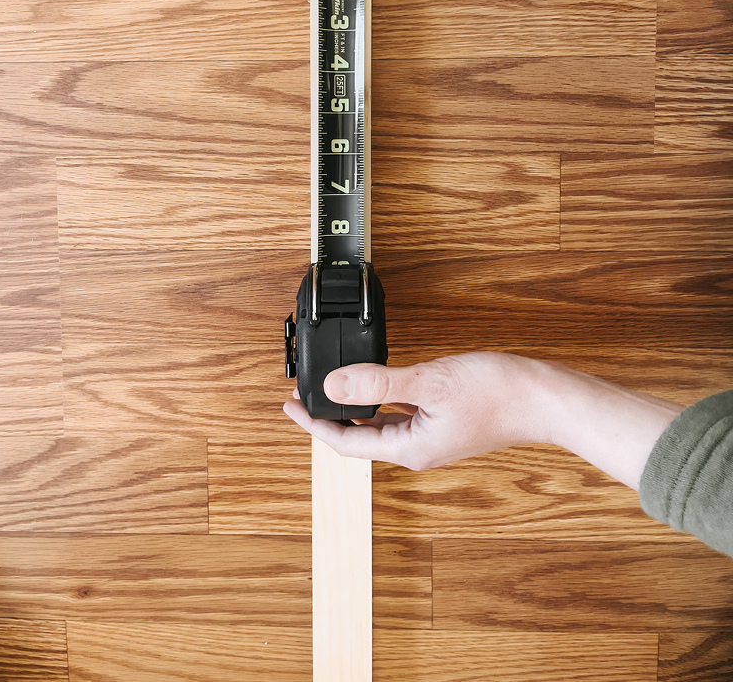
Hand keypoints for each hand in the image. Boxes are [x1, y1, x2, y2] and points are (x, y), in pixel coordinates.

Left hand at [282, 352, 548, 470]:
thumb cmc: (497, 394)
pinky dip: (379, 402)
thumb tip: (334, 385)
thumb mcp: (430, 382)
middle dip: (328, 418)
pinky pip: (399, 415)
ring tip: (331, 392)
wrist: (543, 398)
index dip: (313, 425)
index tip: (288, 407)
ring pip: (378, 427)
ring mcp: (431, 437)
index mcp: (409, 449)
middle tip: (302, 397)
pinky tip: (377, 386)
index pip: (345, 444)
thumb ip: (379, 383)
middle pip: (358, 439)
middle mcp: (417, 449)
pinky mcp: (443, 422)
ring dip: (352, 410)